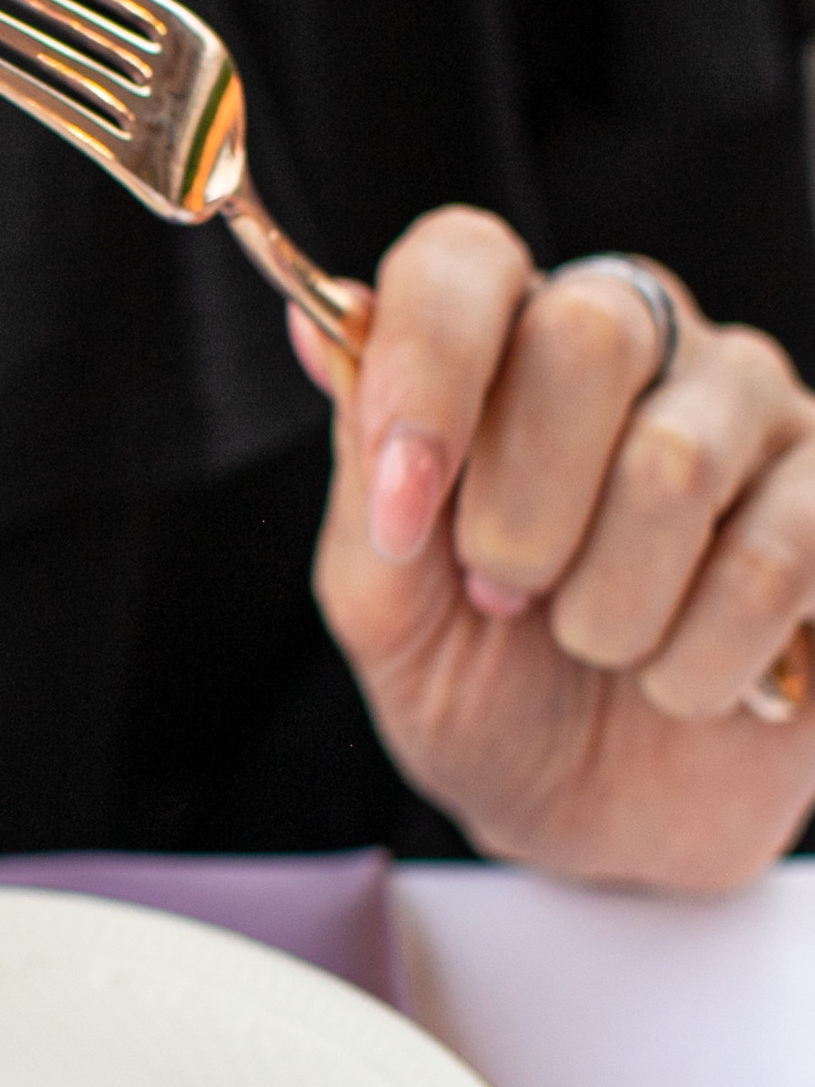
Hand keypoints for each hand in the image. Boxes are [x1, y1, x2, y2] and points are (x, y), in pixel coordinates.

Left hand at [294, 210, 814, 891]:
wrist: (595, 825)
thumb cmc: (483, 692)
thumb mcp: (389, 613)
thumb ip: (367, 481)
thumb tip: (318, 327)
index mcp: (508, 343)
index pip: (466, 262)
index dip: (429, 367)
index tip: (406, 502)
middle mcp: (645, 343)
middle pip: (589, 333)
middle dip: (520, 513)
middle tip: (507, 599)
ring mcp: (758, 413)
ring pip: (678, 463)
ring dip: (608, 610)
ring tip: (600, 649)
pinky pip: (777, 555)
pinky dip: (702, 659)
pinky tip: (687, 682)